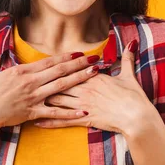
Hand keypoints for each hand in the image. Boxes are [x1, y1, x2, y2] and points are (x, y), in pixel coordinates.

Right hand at [0, 42, 100, 134]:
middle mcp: (31, 82)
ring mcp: (34, 97)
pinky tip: (83, 111)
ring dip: (79, 79)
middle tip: (94, 58)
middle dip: (78, 64)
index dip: (65, 57)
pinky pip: (55, 112)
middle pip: (59, 71)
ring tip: (94, 74)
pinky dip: (70, 113)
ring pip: (61, 87)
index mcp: (22, 72)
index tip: (78, 52)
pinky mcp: (33, 112)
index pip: (48, 62)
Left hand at [36, 39, 154, 136]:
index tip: (44, 65)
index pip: (71, 70)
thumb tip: (131, 44)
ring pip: (57, 100)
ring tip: (27, 98)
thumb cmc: (134, 97)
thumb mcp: (129, 75)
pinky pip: (62, 120)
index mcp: (93, 78)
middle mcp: (85, 89)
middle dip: (43, 82)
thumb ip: (127, 59)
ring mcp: (83, 104)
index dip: (57, 68)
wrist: (137, 117)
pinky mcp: (84, 119)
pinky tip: (36, 121)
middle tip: (28, 81)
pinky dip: (48, 121)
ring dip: (41, 99)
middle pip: (59, 83)